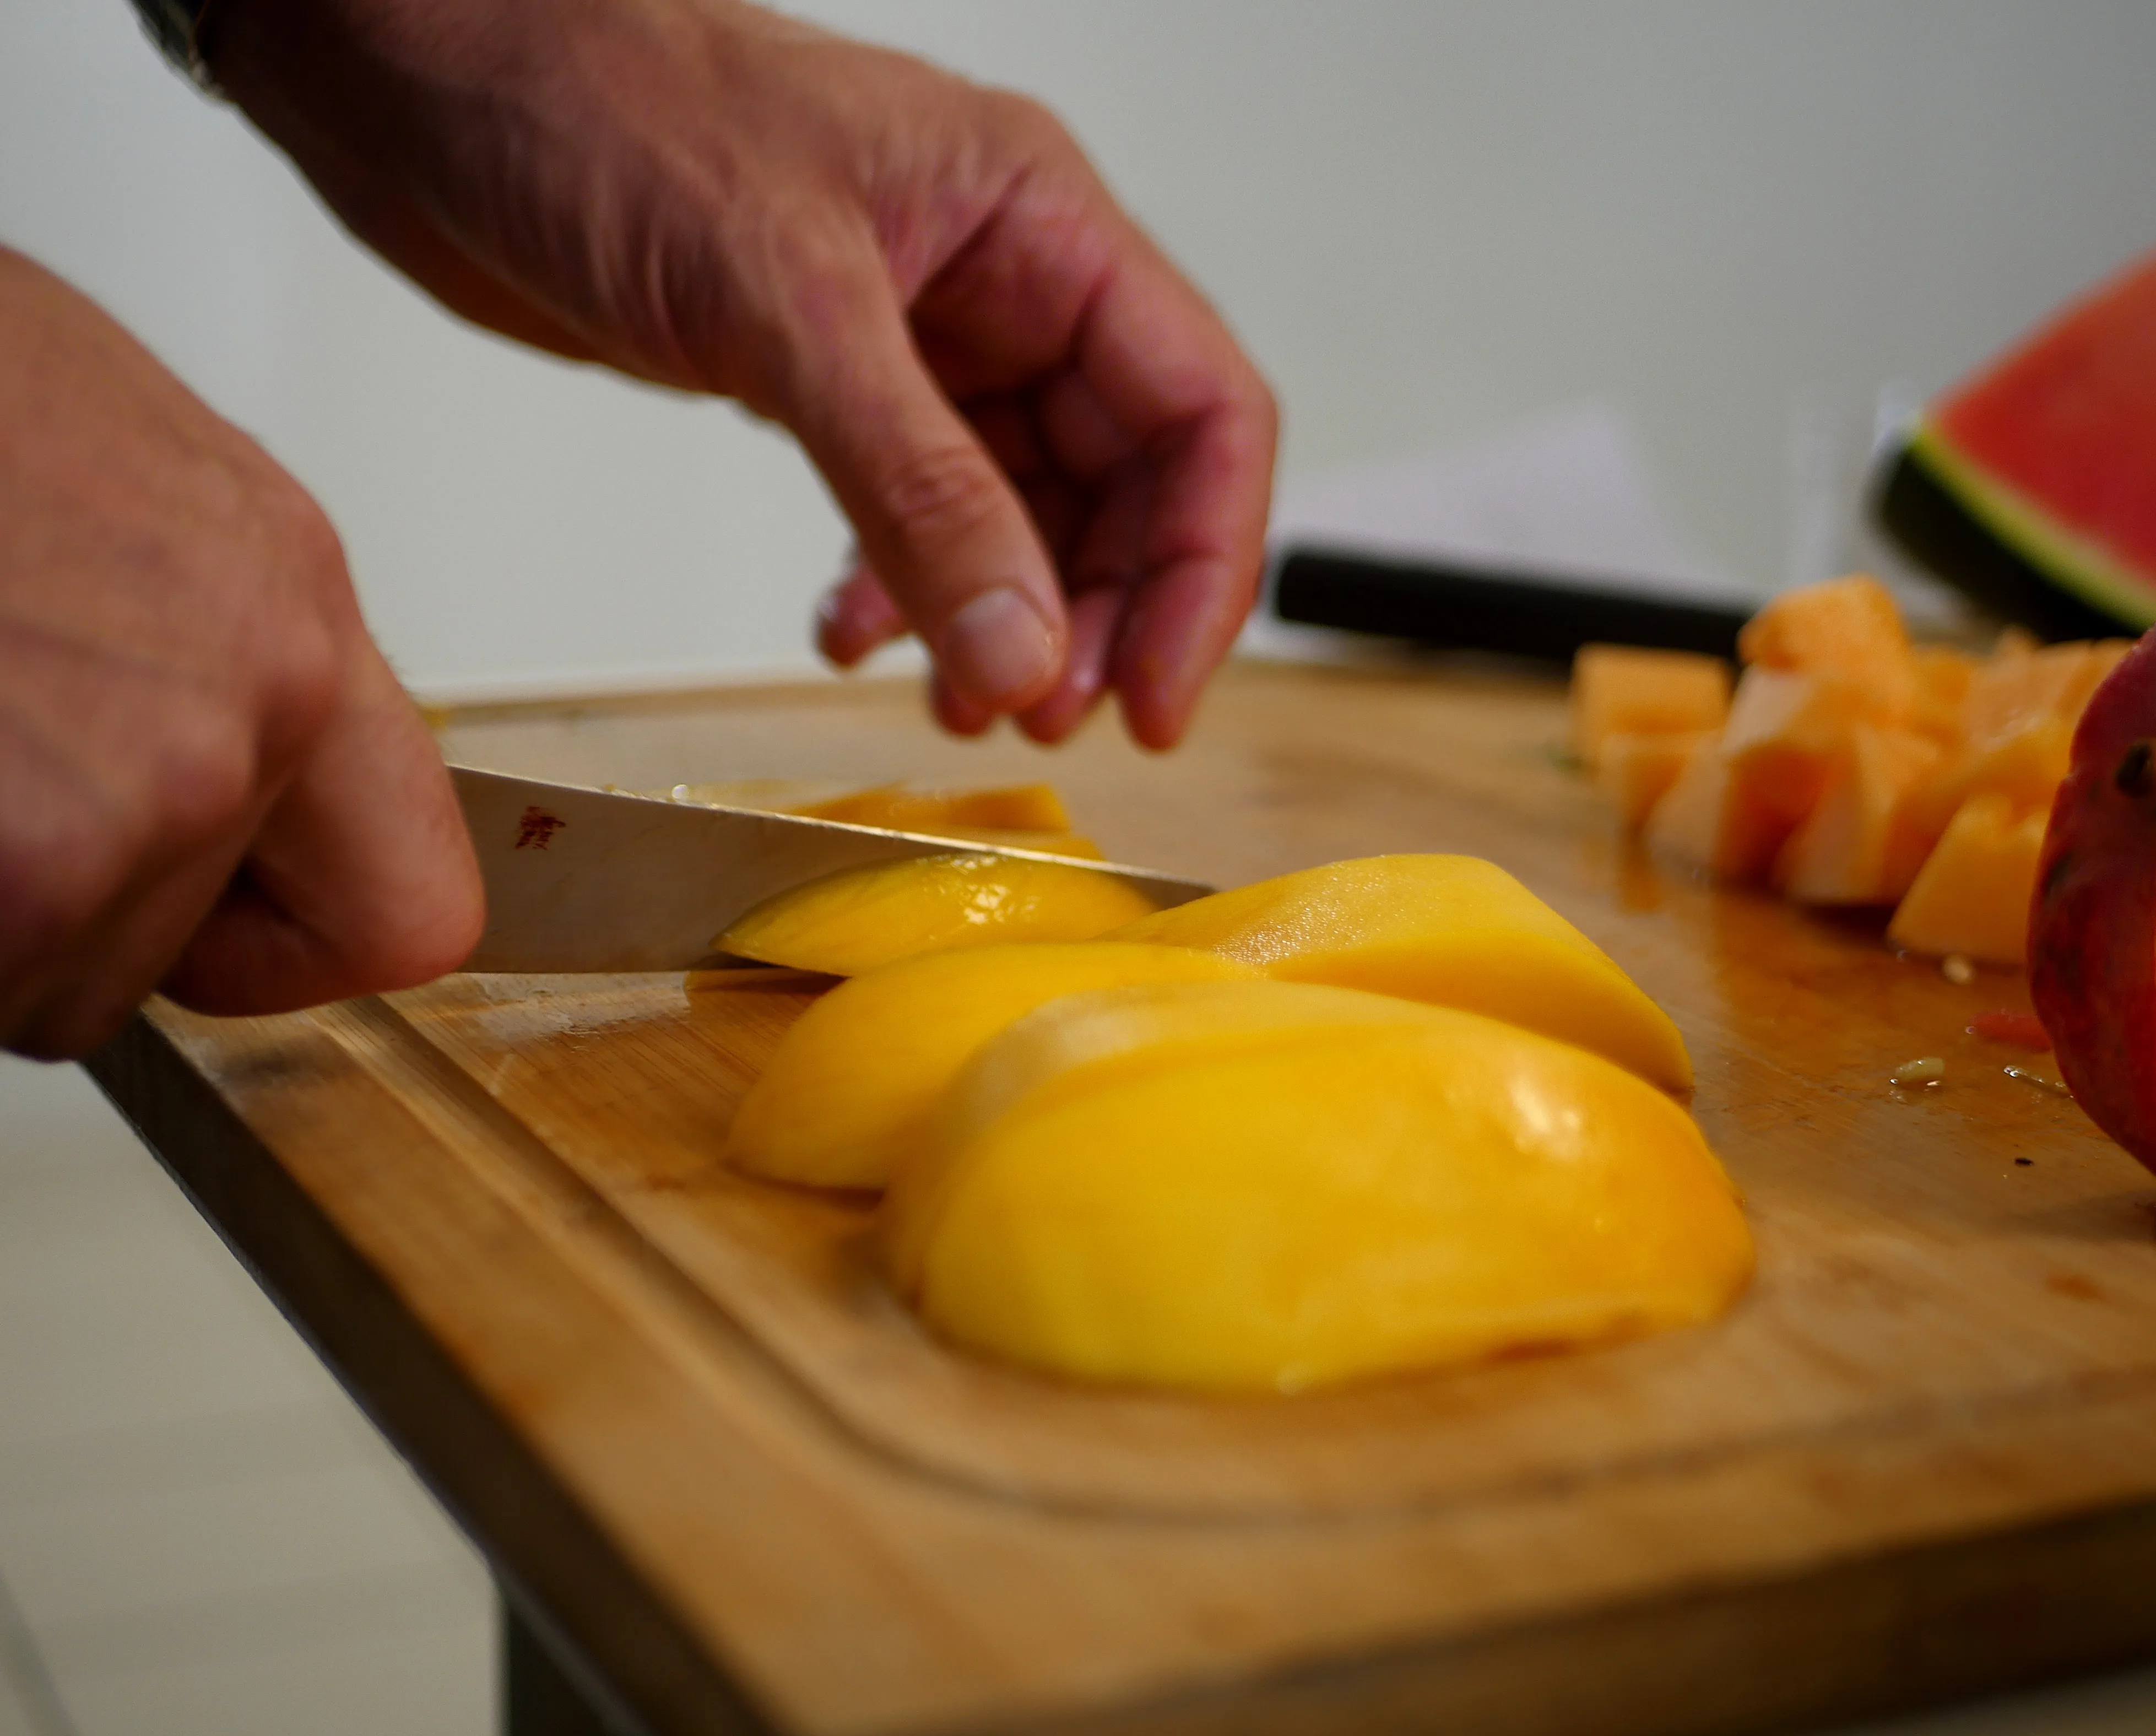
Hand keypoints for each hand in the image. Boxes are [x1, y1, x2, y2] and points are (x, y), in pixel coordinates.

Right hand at [0, 250, 481, 1058]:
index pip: (408, 905)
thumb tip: (205, 766)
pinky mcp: (18, 872)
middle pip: (171, 952)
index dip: (280, 941)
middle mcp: (249, 706)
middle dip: (58, 904)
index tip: (206, 923)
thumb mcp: (111, 474)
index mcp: (287, 606)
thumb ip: (197, 644)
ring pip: (44, 972)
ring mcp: (130, 797)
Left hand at [212, 0, 1278, 746]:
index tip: (1154, 698)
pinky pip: (921, 513)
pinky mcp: (831, 378)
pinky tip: (852, 635)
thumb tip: (1020, 649)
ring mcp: (919, 332)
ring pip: (1027, 510)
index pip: (1200, 410)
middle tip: (1037, 714)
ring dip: (1004, 621)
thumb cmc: (594, 102)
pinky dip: (905, 591)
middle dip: (1097, 613)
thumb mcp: (784, 304)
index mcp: (1038, 219)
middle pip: (1130, 479)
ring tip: (958, 703)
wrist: (426, 74)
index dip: (1202, 569)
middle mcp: (1000, 277)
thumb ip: (918, 491)